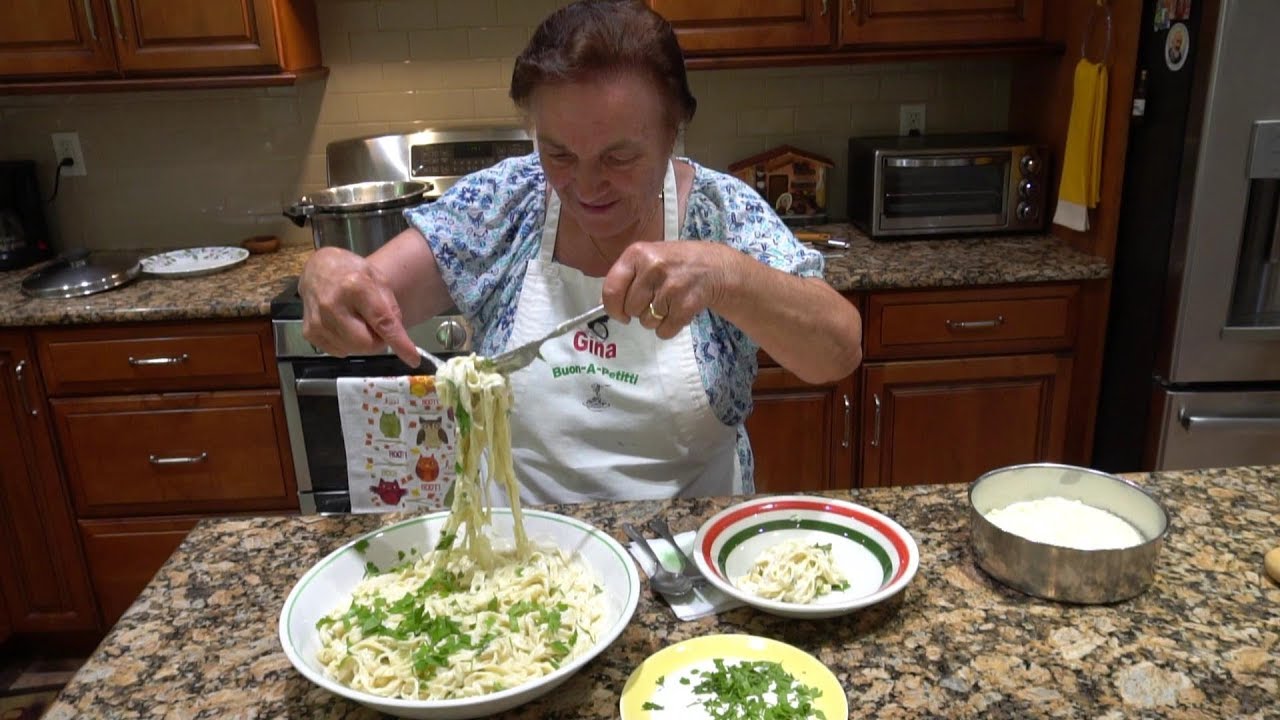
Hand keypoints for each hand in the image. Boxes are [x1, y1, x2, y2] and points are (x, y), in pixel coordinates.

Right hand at [298, 247, 420, 366]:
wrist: (318, 268)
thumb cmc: (352, 273)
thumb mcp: (379, 280)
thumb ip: (390, 309)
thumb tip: (398, 338)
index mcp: (356, 287)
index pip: (382, 322)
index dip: (399, 343)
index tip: (412, 359)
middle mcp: (333, 305)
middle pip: (366, 344)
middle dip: (378, 340)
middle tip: (376, 326)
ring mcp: (318, 320)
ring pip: (353, 350)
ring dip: (362, 341)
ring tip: (356, 320)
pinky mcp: (309, 332)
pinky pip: (338, 351)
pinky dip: (347, 343)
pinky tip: (343, 325)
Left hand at [601, 241, 737, 338]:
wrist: (715, 268)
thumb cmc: (676, 263)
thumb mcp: (649, 257)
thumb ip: (627, 276)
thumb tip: (604, 303)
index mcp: (637, 253)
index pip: (612, 289)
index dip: (613, 307)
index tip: (620, 314)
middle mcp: (653, 267)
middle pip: (630, 309)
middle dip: (640, 310)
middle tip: (656, 298)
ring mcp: (671, 287)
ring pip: (647, 322)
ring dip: (656, 318)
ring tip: (670, 301)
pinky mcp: (686, 305)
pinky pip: (664, 331)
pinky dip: (670, 327)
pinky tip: (679, 310)